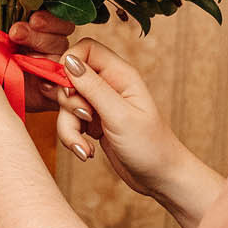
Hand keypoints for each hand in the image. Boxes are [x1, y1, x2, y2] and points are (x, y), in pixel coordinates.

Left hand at [0, 0, 75, 110]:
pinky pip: (65, 82)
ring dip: (43, 53)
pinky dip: (53, 82)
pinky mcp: (58, 90)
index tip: (33, 18)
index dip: (49, 18)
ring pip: (63, 55)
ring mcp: (56, 67)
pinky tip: (40, 83)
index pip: (56, 18)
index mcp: (37, 31)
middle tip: (16, 33)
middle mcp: (51, 46)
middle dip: (38, 33)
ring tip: (25, 58)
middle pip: (61, 34)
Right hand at [51, 39, 187, 197]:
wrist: (160, 178)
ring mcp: (100, 104)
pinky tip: (87, 152)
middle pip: (70, 78)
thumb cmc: (150, 146)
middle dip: (68, 103)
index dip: (69, 63)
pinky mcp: (93, 123)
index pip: (86, 49)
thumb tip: (69, 61)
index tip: (67, 88)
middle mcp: (109, 85)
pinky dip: (72, 138)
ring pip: (67, 104)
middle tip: (86, 119)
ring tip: (85, 149)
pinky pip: (70, 122)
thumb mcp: (119, 116)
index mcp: (121, 74)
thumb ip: (93, 87)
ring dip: (69, 128)